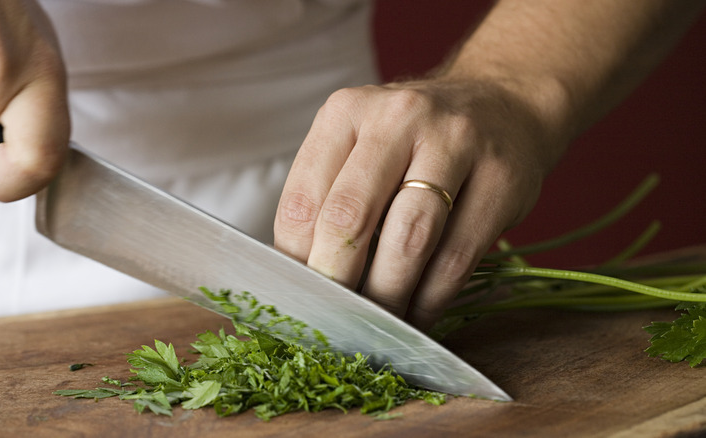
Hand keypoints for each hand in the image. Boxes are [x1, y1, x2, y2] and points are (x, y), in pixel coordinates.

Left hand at [274, 78, 564, 329]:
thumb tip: (303, 277)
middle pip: (350, 217)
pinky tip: (417, 315)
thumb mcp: (361, 145)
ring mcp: (456, 144)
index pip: (302, 200)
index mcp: (346, 111)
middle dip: (337, 283)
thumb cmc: (415, 139)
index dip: (296, 261)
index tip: (302, 297)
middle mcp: (398, 118)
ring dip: (387, 297)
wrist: (501, 104)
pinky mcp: (501, 180)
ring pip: (408, 240)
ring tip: (376, 326)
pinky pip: (457, 257)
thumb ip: (329, 197)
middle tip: (333, 322)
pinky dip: (430, 299)